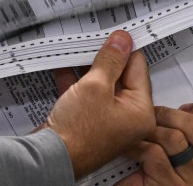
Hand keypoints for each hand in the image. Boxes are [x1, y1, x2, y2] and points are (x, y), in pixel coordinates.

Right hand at [43, 30, 155, 179]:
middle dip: (104, 58)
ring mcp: (107, 121)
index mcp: (140, 111)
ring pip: (100, 85)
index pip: (137, 68)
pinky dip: (76, 82)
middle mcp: (128, 118)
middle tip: (94, 41)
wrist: (51, 157)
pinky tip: (64, 67)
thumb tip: (121, 41)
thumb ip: (109, 61)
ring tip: (77, 51)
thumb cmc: (77, 133)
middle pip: (120, 76)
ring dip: (88, 68)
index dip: (124, 49)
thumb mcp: (95, 86)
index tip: (113, 34)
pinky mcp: (88, 122)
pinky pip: (86, 96)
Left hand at [118, 102, 192, 185]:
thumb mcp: (178, 151)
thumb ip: (186, 131)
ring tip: (139, 132)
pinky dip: (138, 146)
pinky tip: (131, 148)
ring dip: (150, 129)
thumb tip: (179, 107)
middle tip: (151, 116)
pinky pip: (155, 153)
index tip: (183, 110)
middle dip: (167, 114)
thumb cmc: (155, 173)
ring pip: (175, 137)